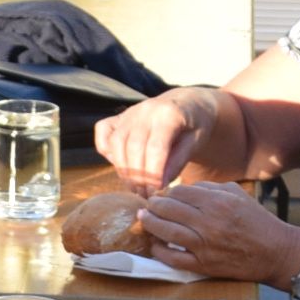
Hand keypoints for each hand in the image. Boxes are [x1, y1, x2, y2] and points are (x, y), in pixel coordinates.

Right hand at [93, 89, 216, 192]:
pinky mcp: (118, 117)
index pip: (155, 147)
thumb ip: (178, 161)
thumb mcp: (196, 142)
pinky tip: (121, 165)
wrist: (187, 104)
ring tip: (136, 187)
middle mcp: (144, 110)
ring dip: (123, 170)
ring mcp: (129, 112)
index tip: (156, 191)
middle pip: (133, 148)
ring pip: (116, 143)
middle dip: (138, 176)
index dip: (153, 173)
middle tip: (146, 195)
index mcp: (168, 113)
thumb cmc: (195, 125)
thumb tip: (159, 184)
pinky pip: (103, 133)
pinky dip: (107, 151)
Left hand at [136, 183, 299, 286]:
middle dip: (154, 205)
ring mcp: (204, 245)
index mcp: (218, 202)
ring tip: (143, 219)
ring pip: (166, 232)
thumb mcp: (238, 194)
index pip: (180, 192)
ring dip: (151, 224)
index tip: (162, 194)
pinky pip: (173, 258)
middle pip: (169, 209)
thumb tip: (185, 188)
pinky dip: (159, 251)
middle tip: (148, 205)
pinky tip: (154, 244)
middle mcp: (209, 222)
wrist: (275, 252)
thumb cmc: (257, 221)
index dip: (167, 192)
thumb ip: (210, 187)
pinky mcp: (203, 265)